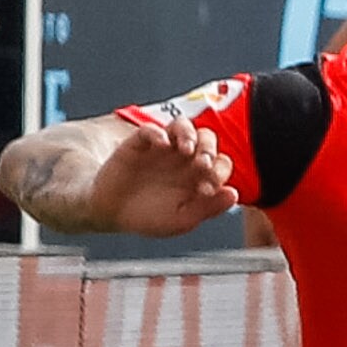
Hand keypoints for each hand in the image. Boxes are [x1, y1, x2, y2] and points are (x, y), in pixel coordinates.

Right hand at [91, 103, 240, 235]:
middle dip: (209, 148)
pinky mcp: (140, 143)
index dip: (220, 172)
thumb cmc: (149, 217)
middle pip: (207, 138)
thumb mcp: (182, 220)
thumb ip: (209, 208)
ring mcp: (163, 148)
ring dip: (189, 135)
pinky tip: (161, 145)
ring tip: (187, 150)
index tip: (208, 189)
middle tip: (202, 164)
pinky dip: (157, 133)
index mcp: (198, 176)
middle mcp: (184, 158)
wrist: (112, 213)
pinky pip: (151, 129)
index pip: (220, 163)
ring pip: (183, 126)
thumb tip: (234, 193)